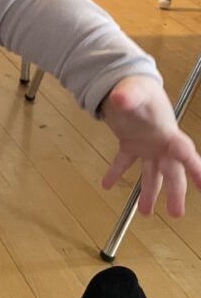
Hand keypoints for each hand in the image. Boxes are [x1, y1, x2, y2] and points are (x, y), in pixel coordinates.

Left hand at [100, 75, 200, 216]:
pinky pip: (124, 162)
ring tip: (145, 212)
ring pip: (152, 173)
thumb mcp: (133, 91)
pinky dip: (115, 173)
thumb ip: (129, 95)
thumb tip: (120, 98)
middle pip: (172, 171)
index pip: (185, 153)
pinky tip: (106, 184)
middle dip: (175, 192)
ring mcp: (147, 145)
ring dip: (150, 192)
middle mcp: (161, 143)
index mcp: (168, 133)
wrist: (126, 83)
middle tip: (176, 214)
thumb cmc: (136, 86)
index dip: (196, 169)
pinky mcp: (131, 143)